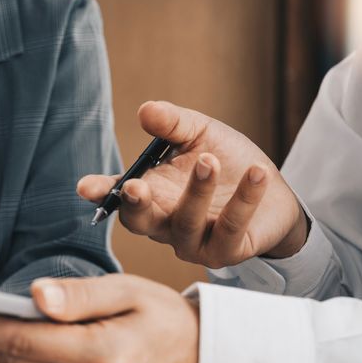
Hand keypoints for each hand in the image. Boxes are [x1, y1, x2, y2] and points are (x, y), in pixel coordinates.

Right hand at [78, 101, 308, 266]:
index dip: (102, 193)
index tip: (86, 187)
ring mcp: (193, 243)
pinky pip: (230, 227)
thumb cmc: (230, 164)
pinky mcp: (225, 252)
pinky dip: (244, 199)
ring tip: (209, 160)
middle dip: (135, 205)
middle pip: (140, 222)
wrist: (275, 195)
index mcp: (152, 196)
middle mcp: (165, 224)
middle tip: (136, 187)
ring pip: (185, 223)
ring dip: (196, 191)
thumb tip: (146, 110)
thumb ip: (173, 124)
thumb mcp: (200, 135)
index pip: (119, 198)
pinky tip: (256, 173)